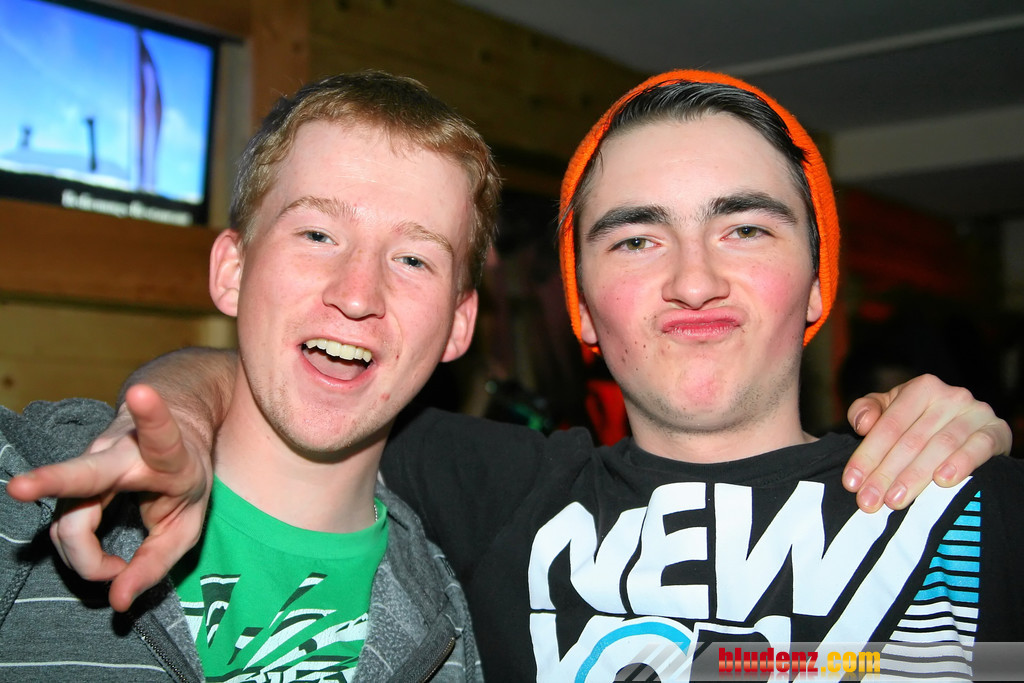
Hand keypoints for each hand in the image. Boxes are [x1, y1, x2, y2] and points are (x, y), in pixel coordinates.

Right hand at [6, 384, 211, 611]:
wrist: (170, 428)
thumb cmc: (184, 479)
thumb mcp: (188, 523)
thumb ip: (157, 563)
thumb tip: (118, 600)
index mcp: (166, 456)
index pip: (160, 435)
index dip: (152, 415)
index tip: (142, 390)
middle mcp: (122, 454)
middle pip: (85, 473)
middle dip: (52, 479)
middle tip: (20, 487)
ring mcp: (89, 464)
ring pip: (69, 520)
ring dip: (86, 557)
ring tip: (115, 569)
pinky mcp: (70, 479)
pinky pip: (64, 526)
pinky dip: (80, 552)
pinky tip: (103, 561)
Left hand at [842, 374, 1010, 511]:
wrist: (970, 428)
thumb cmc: (919, 420)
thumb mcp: (889, 409)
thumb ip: (865, 411)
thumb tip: (862, 424)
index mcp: (921, 388)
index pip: (889, 425)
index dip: (867, 455)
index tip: (851, 483)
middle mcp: (950, 396)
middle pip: (911, 440)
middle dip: (886, 474)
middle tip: (869, 501)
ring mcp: (976, 413)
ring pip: (940, 447)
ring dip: (915, 476)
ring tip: (895, 500)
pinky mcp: (997, 431)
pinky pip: (979, 447)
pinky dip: (961, 463)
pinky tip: (943, 481)